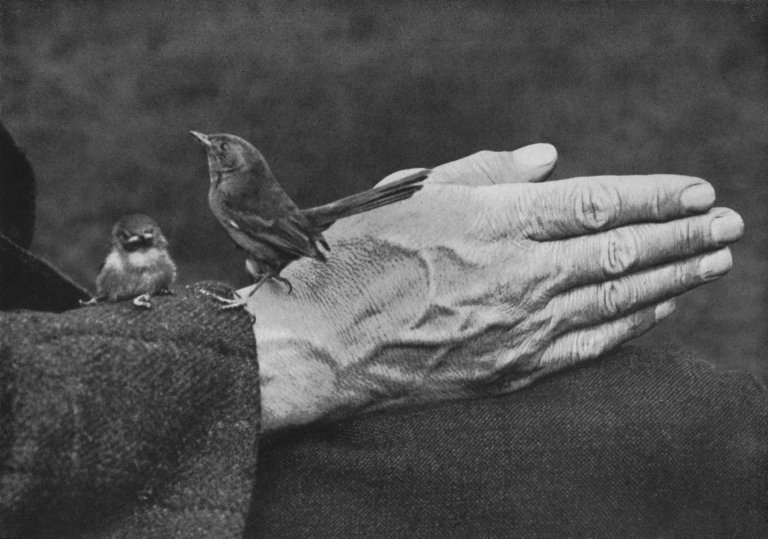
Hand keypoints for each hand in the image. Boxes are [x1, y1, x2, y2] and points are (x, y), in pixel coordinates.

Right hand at [246, 145, 742, 430]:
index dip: (654, 194)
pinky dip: (631, 327)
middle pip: (622, 251)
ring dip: (673, 279)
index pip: (598, 200)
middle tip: (727, 226)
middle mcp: (519, 274)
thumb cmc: (355, 255)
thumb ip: (486, 172)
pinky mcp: (511, 369)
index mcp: (494, 221)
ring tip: (713, 263)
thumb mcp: (412, 193)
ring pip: (618, 300)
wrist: (321, 341)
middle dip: (683, 236)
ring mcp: (520, 327)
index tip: (697, 190)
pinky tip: (659, 311)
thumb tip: (549, 157)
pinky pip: (589, 348)